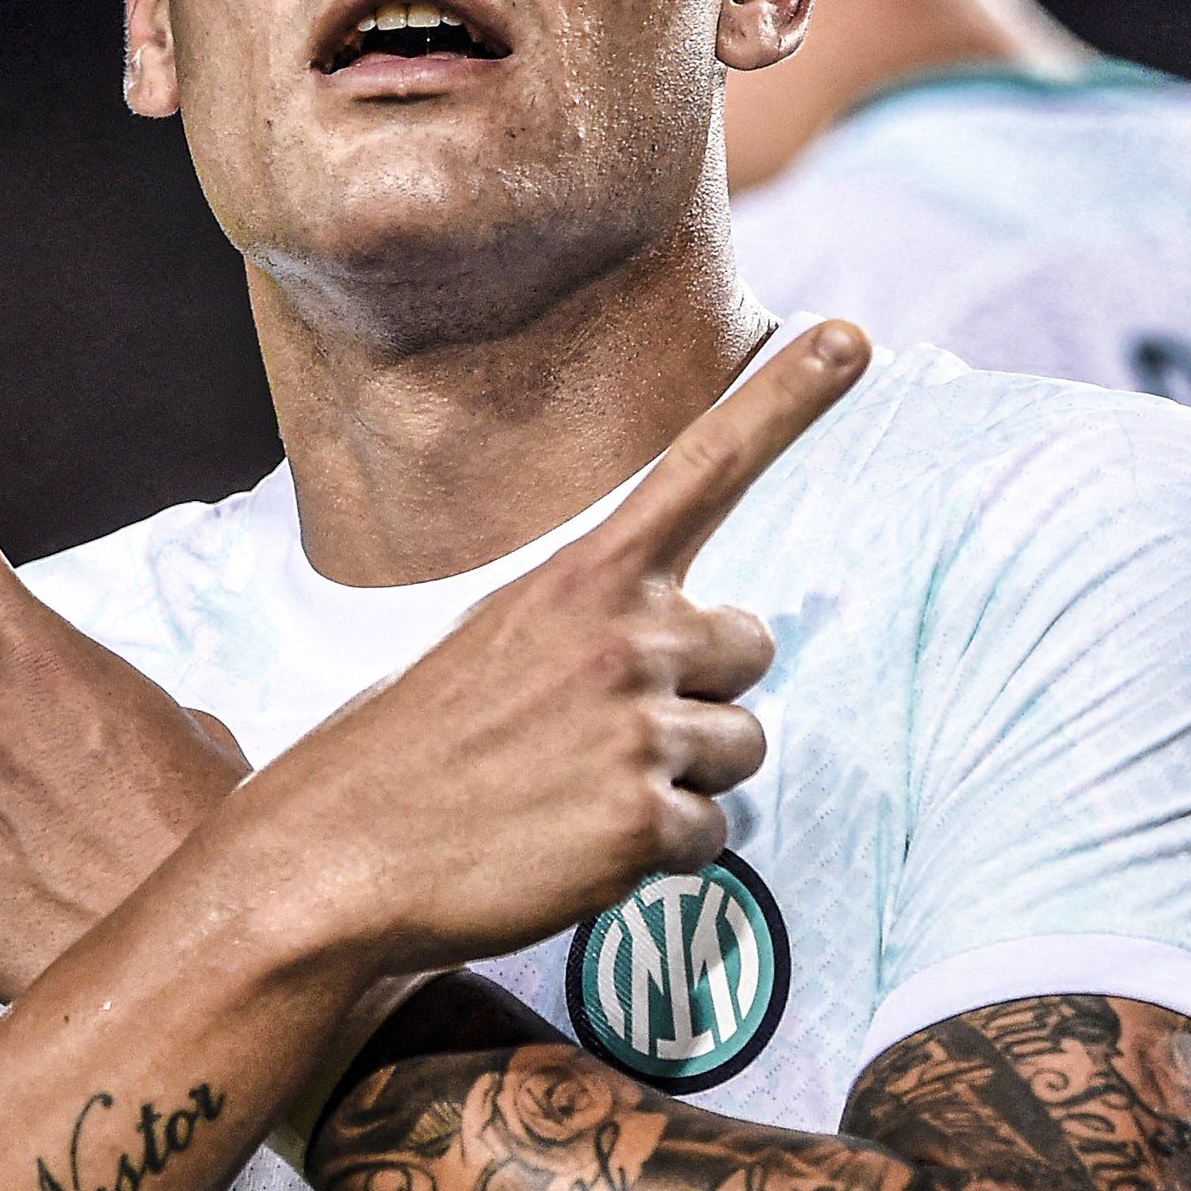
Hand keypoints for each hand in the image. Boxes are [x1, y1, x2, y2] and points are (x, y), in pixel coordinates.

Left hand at [0, 394, 248, 999]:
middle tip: (102, 805)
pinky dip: (3, 901)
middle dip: (25, 750)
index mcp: (56, 665)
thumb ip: (127, 717)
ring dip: (26, 833)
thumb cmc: (220, 839)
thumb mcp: (201, 744)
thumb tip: (106, 749)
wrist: (220, 957)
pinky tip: (63, 919)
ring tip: (100, 873)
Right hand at [212, 320, 869, 975]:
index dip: (787, 398)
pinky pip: (711, 835)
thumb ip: (598, 617)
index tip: (852, 335)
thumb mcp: (500, 635)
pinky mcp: (641, 822)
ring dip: (682, 778)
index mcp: (583, 575)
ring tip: (581, 793)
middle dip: (703, 690)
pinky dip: (657, 854)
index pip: (704, 465)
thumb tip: (685, 644)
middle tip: (604, 729)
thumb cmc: (417, 745)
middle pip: (750, 648)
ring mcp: (636, 729)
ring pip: (742, 748)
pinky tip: (576, 849)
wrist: (337, 851)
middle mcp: (623, 635)